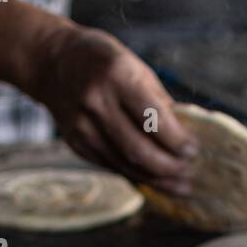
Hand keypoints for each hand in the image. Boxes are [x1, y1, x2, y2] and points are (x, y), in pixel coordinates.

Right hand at [28, 26, 197, 193]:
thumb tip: (186, 135)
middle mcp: (96, 102)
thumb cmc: (103, 60)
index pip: (152, 118)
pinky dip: (137, 175)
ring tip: (180, 185)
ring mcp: (82, 126)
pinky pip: (112, 166)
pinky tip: (156, 180)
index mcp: (117, 75)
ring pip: (125, 164)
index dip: (177, 140)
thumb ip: (158, 100)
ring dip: (157, 180)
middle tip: (189, 172)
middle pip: (138, 149)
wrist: (52, 62)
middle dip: (169, 167)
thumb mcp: (134, 65)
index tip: (194, 150)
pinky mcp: (76, 143)